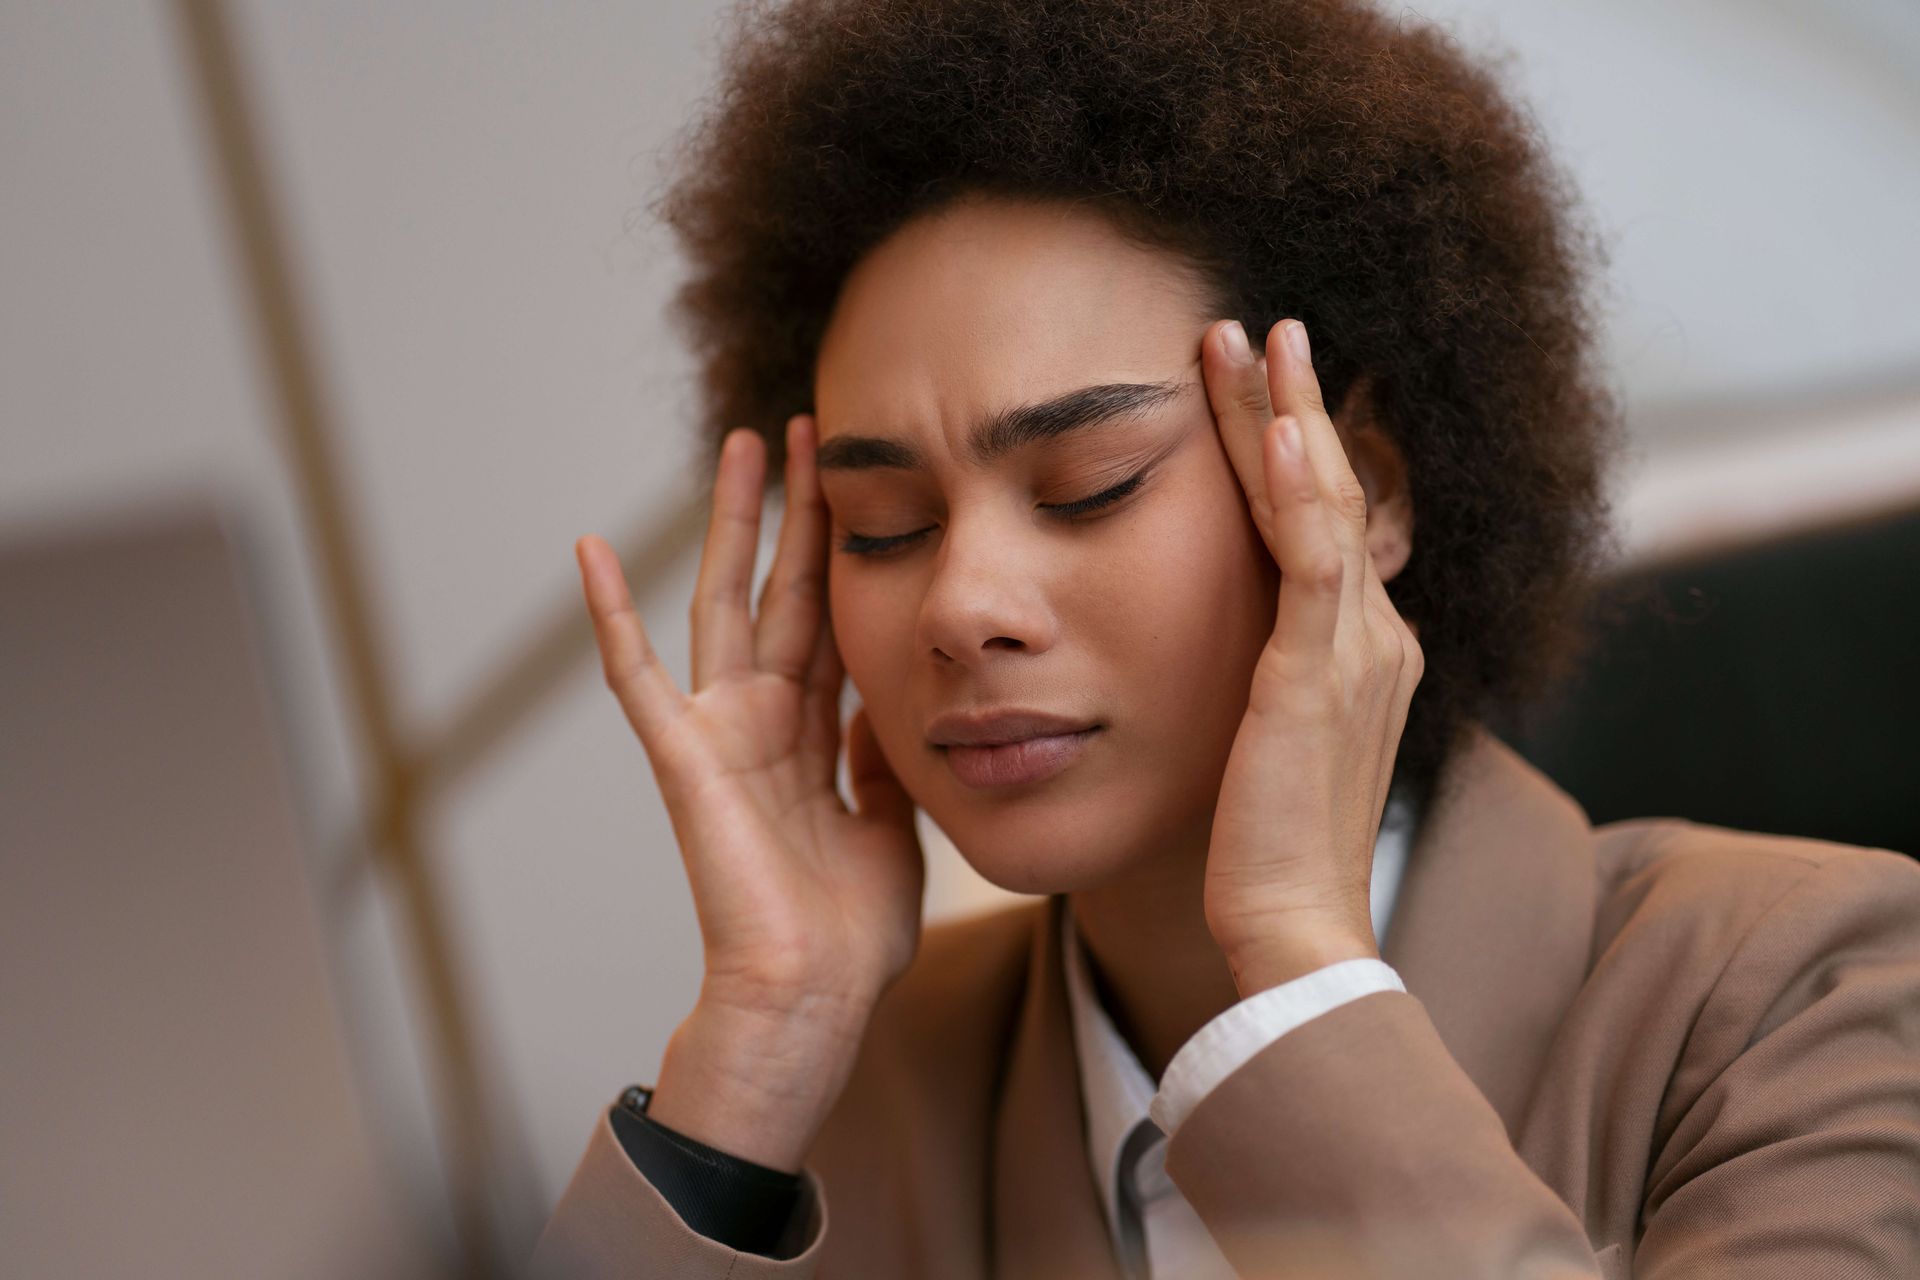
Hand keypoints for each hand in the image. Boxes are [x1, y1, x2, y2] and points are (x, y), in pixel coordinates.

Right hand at [575, 415, 925, 1165]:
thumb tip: (885, 699)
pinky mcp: (683, 757)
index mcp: (815, 735)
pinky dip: (612, 616)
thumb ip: (882, 755)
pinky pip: (637, 677)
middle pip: (783, 589)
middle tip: (810, 429)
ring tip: (742, 445)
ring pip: (723, 604)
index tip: (869, 483)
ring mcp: (720, 732)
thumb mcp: (892, 824)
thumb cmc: (847, 933)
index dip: (848, 552)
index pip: (832, 620)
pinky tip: (591, 550)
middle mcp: (765, 719)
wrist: (810, 997)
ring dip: (732, 525)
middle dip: (800, 511)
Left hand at [1196, 318, 1424, 993]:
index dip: (1286, 446)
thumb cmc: (1269, 845)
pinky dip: (1298, 487)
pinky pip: (1314, 560)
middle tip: (1254, 325)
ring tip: (1254, 337)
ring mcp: (1358, 649)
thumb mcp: (1272, 739)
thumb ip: (1271, 678)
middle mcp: (1376, 633)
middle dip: (1287, 401)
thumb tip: (1232, 646)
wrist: (1295, 926)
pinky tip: (1276, 422)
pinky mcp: (1318, 674)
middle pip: (1326, 489)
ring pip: (1319, 503)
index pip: (1320, 519)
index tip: (1249, 382)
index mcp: (1365, 647)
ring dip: (1284, 413)